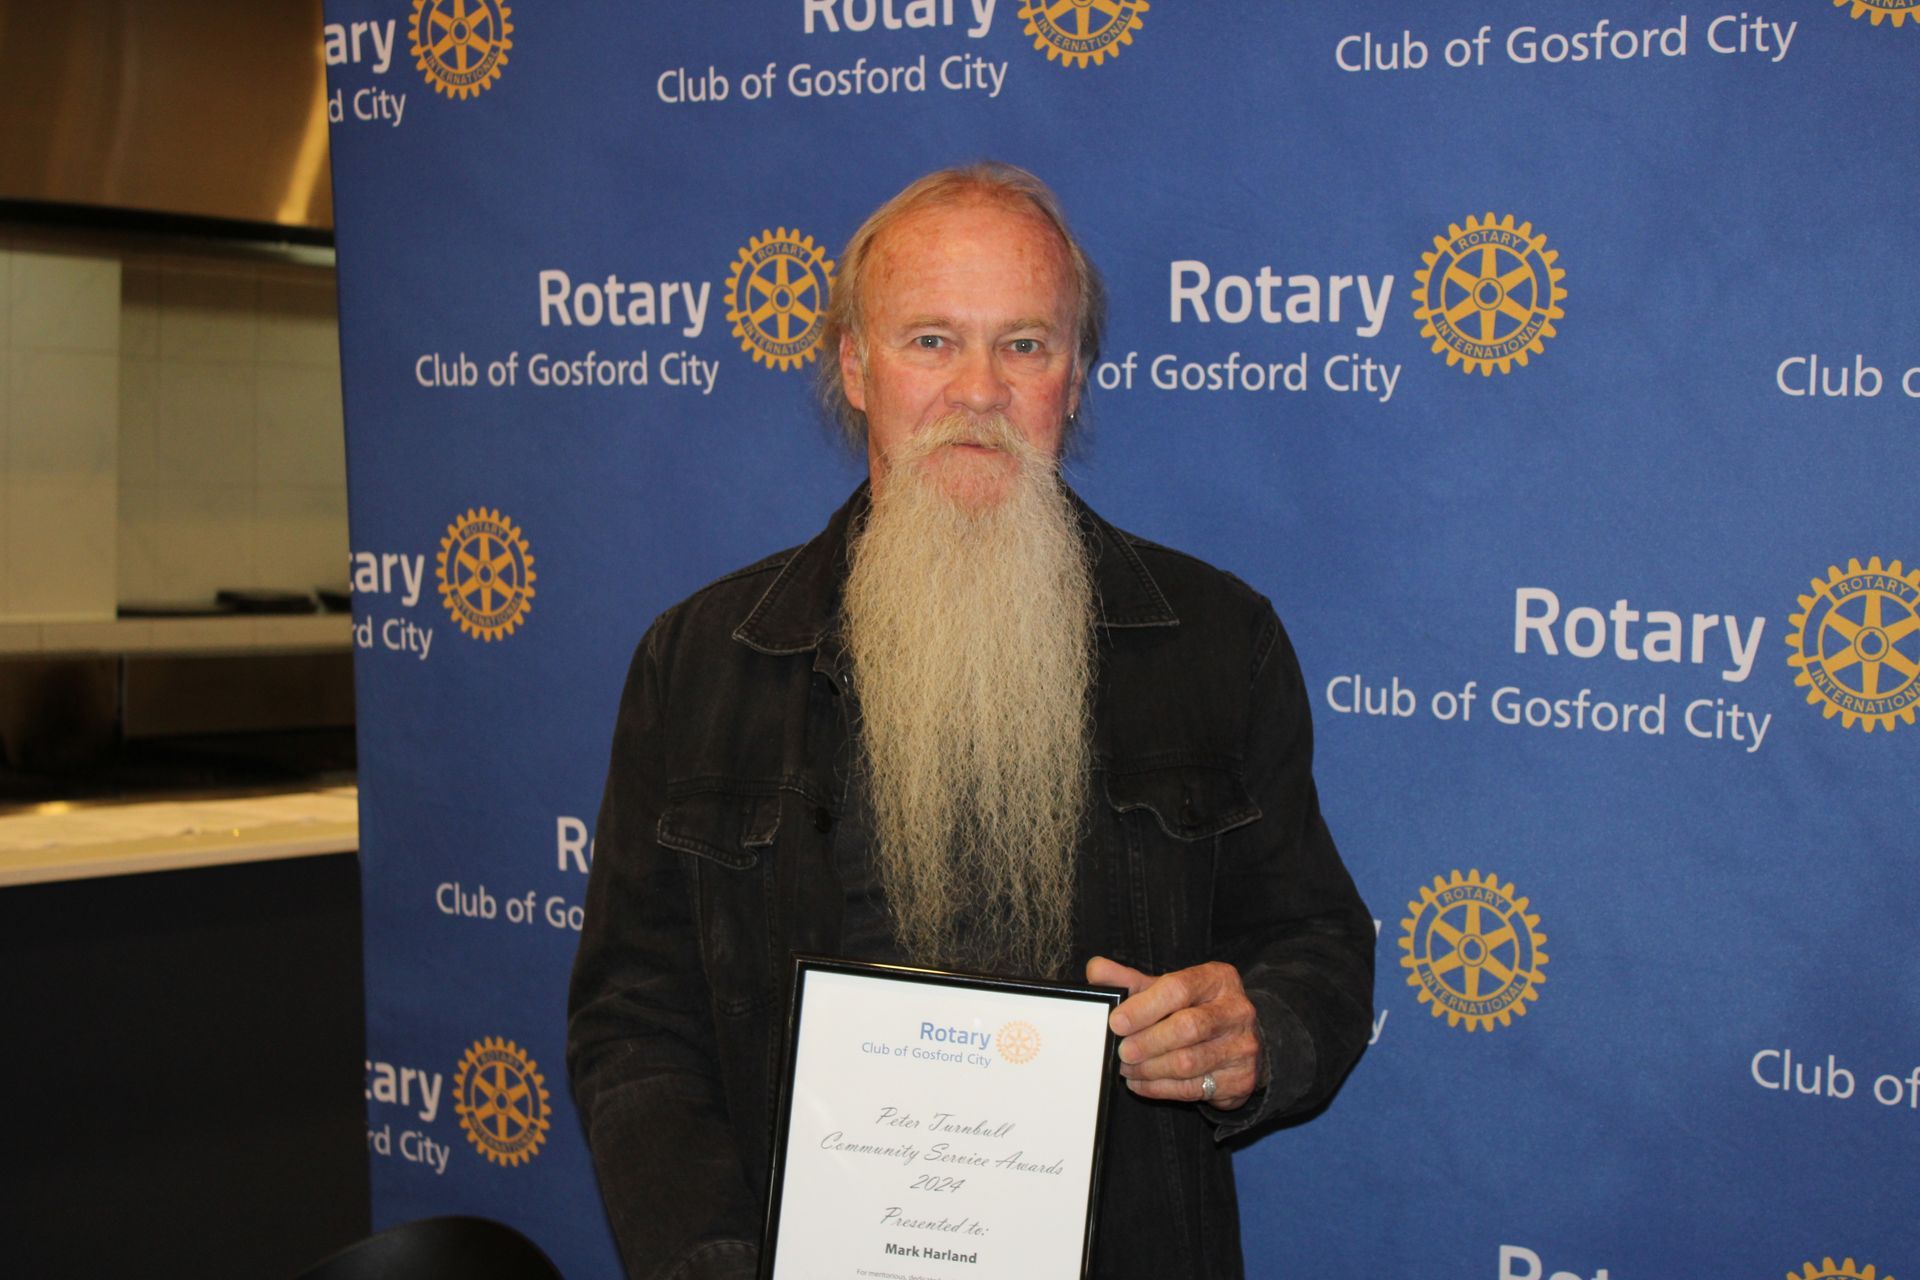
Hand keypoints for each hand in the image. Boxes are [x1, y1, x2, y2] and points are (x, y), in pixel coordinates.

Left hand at [1086, 956, 1261, 1109]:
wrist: (1239, 1042)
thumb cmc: (1195, 1009)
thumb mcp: (1167, 989)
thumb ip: (1131, 981)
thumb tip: (1095, 970)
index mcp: (1218, 978)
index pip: (1178, 988)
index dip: (1144, 1007)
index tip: (1116, 1022)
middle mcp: (1236, 1010)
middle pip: (1187, 1027)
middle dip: (1147, 1042)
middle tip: (1121, 1052)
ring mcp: (1243, 1047)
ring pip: (1189, 1062)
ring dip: (1150, 1069)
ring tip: (1127, 1068)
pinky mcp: (1241, 1079)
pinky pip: (1193, 1089)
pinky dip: (1159, 1088)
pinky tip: (1140, 1083)